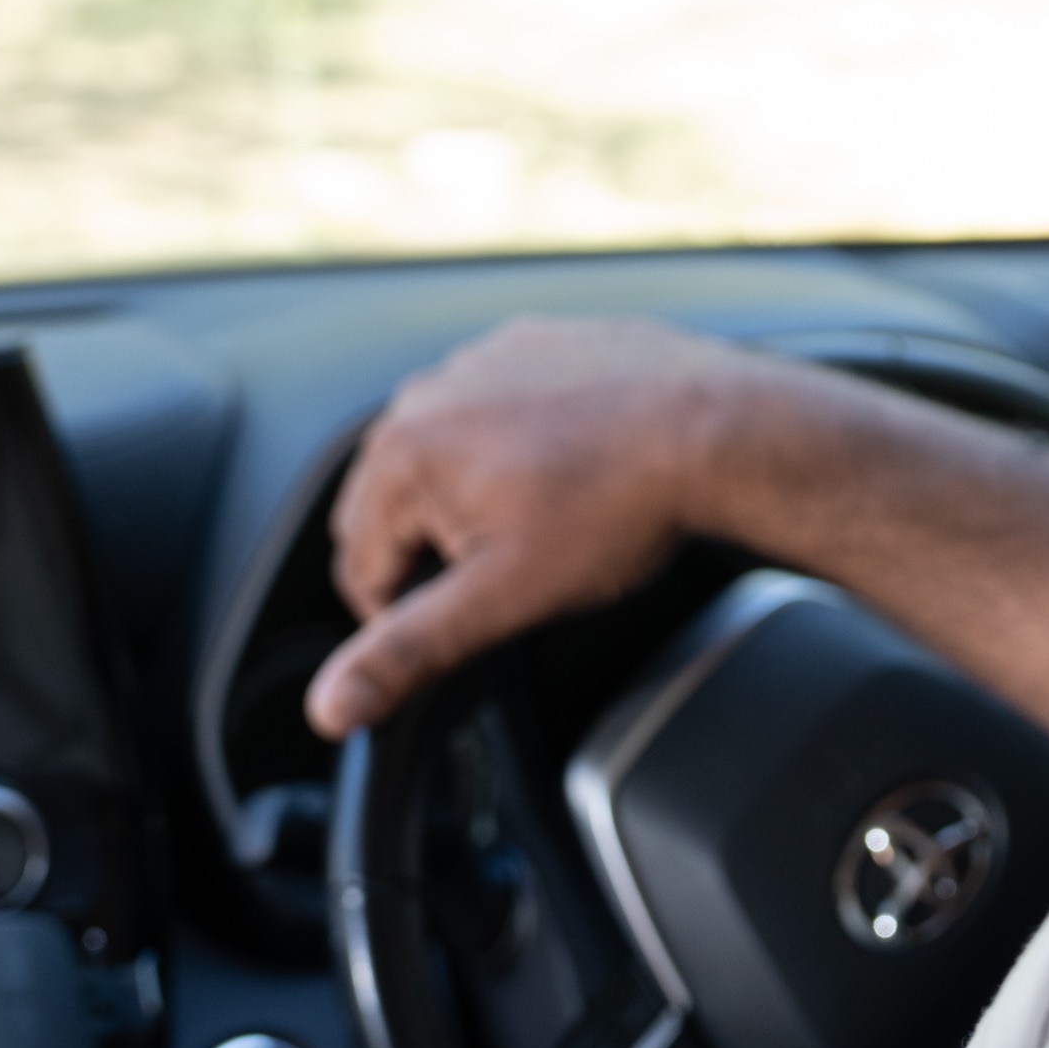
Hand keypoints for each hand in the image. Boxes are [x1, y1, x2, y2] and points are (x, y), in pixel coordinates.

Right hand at [306, 318, 772, 737]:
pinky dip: (519, 442)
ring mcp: (482, 359)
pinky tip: (573, 468)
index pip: (360, 568)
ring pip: (447, 454)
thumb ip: (408, 650)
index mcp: (401, 453)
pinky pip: (499, 406)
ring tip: (552, 517)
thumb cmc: (617, 505)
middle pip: (395, 506)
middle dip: (439, 548)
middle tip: (517, 568)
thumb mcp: (501, 598)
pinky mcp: (531, 342)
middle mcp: (428, 391)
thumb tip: (332, 705)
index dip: (410, 614)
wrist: (716, 428)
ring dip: (477, 494)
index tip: (472, 617)